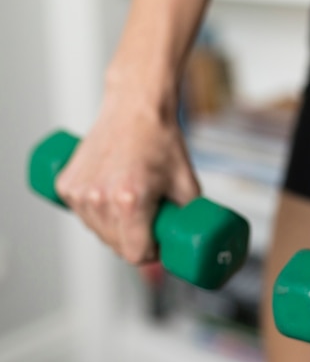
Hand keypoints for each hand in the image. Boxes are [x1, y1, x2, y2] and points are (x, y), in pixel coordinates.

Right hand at [55, 85, 199, 264]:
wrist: (135, 107)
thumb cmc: (161, 142)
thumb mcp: (188, 184)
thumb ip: (190, 218)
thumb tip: (192, 242)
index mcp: (131, 201)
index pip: (137, 254)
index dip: (153, 253)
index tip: (160, 242)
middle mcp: (100, 199)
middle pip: (117, 247)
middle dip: (137, 241)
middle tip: (151, 220)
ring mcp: (79, 193)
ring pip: (99, 233)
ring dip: (116, 228)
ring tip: (132, 203)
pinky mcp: (65, 186)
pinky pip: (84, 216)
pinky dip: (98, 214)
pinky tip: (112, 196)